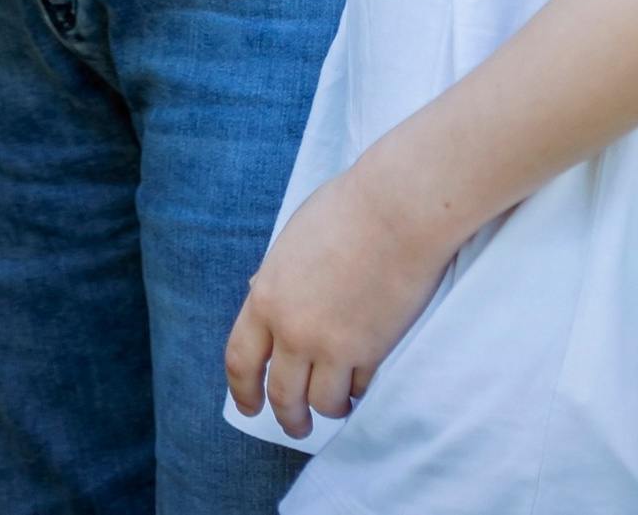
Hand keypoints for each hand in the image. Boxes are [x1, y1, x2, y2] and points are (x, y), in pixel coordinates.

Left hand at [224, 163, 439, 437]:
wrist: (397, 210)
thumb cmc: (347, 211)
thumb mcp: (293, 241)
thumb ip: (276, 278)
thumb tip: (260, 296)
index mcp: (267, 296)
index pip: (240, 360)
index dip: (242, 391)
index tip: (250, 407)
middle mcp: (293, 330)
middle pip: (282, 396)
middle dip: (289, 419)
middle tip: (298, 427)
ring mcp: (332, 345)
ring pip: (323, 403)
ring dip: (330, 408)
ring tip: (338, 405)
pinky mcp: (370, 353)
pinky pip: (359, 389)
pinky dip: (359, 389)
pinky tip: (363, 381)